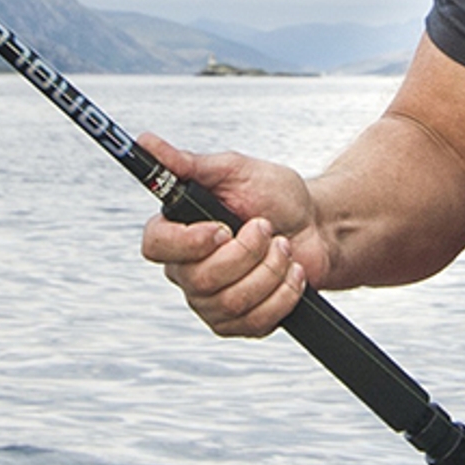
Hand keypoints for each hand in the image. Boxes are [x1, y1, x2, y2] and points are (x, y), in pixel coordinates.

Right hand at [138, 134, 326, 336]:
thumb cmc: (274, 196)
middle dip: (247, 252)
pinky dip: (284, 292)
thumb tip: (145, 141)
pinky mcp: (239, 323)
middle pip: (201, 279)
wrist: (319, 227)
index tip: (222, 228)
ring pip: (231, 302)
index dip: (187, 242)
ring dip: (270, 270)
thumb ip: (188, 163)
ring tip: (283, 246)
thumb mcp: (235, 170)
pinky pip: (256, 321)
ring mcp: (211, 302)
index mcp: (178, 231)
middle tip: (267, 228)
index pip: (156, 246)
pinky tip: (292, 272)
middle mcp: (187, 271)